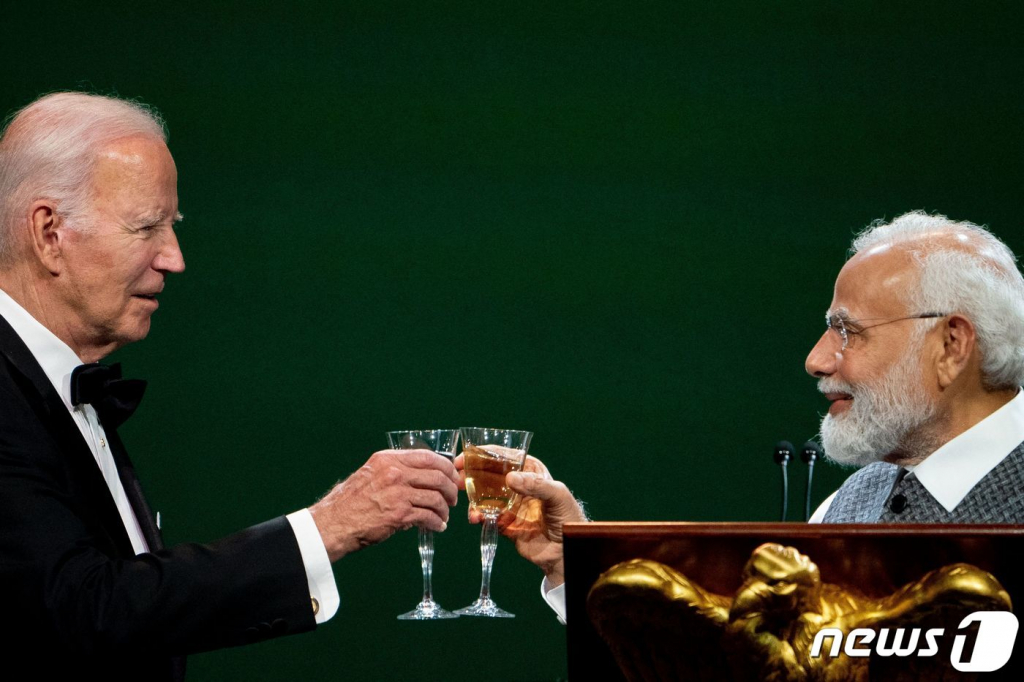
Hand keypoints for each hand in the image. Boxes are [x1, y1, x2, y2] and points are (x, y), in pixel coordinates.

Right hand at [309, 449, 459, 561]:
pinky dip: (436, 523)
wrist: (333, 523)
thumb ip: (395, 470)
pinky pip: (428, 516)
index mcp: (388, 459)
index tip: (451, 477)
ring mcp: (397, 493)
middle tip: (452, 499)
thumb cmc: (351, 501)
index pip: (428, 456)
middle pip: (437, 476)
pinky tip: (437, 527)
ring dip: (444, 509)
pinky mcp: (399, 514)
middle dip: (450, 489)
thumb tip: (422, 474)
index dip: (446, 467)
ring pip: (436, 497)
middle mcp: (394, 472)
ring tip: (444, 516)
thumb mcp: (371, 473)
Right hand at [454, 453, 585, 586]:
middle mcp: (518, 485)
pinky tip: (475, 518)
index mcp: (531, 471)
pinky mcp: (504, 523)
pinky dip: (477, 515)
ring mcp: (509, 504)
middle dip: (471, 474)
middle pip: (489, 474)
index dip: (484, 454)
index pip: (505, 457)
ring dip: (471, 497)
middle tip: (457, 477)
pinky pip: (486, 516)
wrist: (567, 552)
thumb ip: (536, 485)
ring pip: (483, 495)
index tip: (466, 455)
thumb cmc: (569, 518)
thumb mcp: (557, 495)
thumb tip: (510, 478)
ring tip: (464, 501)